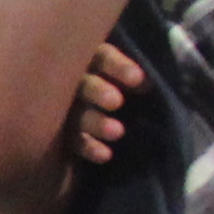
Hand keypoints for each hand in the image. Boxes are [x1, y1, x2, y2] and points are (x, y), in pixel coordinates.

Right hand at [69, 38, 144, 165]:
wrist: (96, 116)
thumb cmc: (121, 86)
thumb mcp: (127, 73)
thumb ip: (135, 75)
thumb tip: (150, 83)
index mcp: (89, 60)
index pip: (102, 57)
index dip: (119, 67)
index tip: (138, 80)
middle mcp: (72, 81)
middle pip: (82, 84)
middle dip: (98, 92)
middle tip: (116, 102)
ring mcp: (64, 108)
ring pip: (76, 114)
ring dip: (95, 122)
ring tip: (117, 132)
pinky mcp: (62, 133)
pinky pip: (72, 140)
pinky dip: (88, 147)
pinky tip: (105, 155)